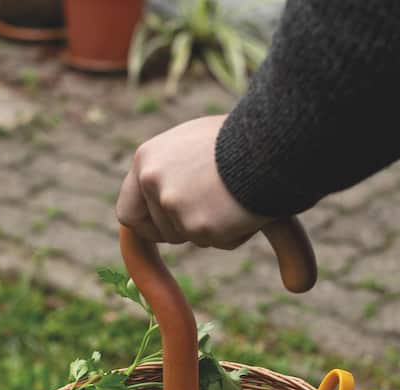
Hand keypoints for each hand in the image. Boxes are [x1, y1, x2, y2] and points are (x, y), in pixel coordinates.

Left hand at [116, 115, 269, 248]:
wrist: (271, 139)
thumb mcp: (194, 145)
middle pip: (163, 232)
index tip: (166, 229)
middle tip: (217, 205)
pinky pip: (219, 242)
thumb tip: (175, 205)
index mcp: (146, 159)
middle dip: (188, 228)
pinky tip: (248, 204)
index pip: (128, 212)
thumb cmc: (240, 137)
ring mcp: (174, 205)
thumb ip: (172, 173)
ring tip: (237, 195)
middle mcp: (153, 182)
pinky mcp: (198, 225)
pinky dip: (236, 232)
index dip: (149, 225)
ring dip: (216, 228)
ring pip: (192, 238)